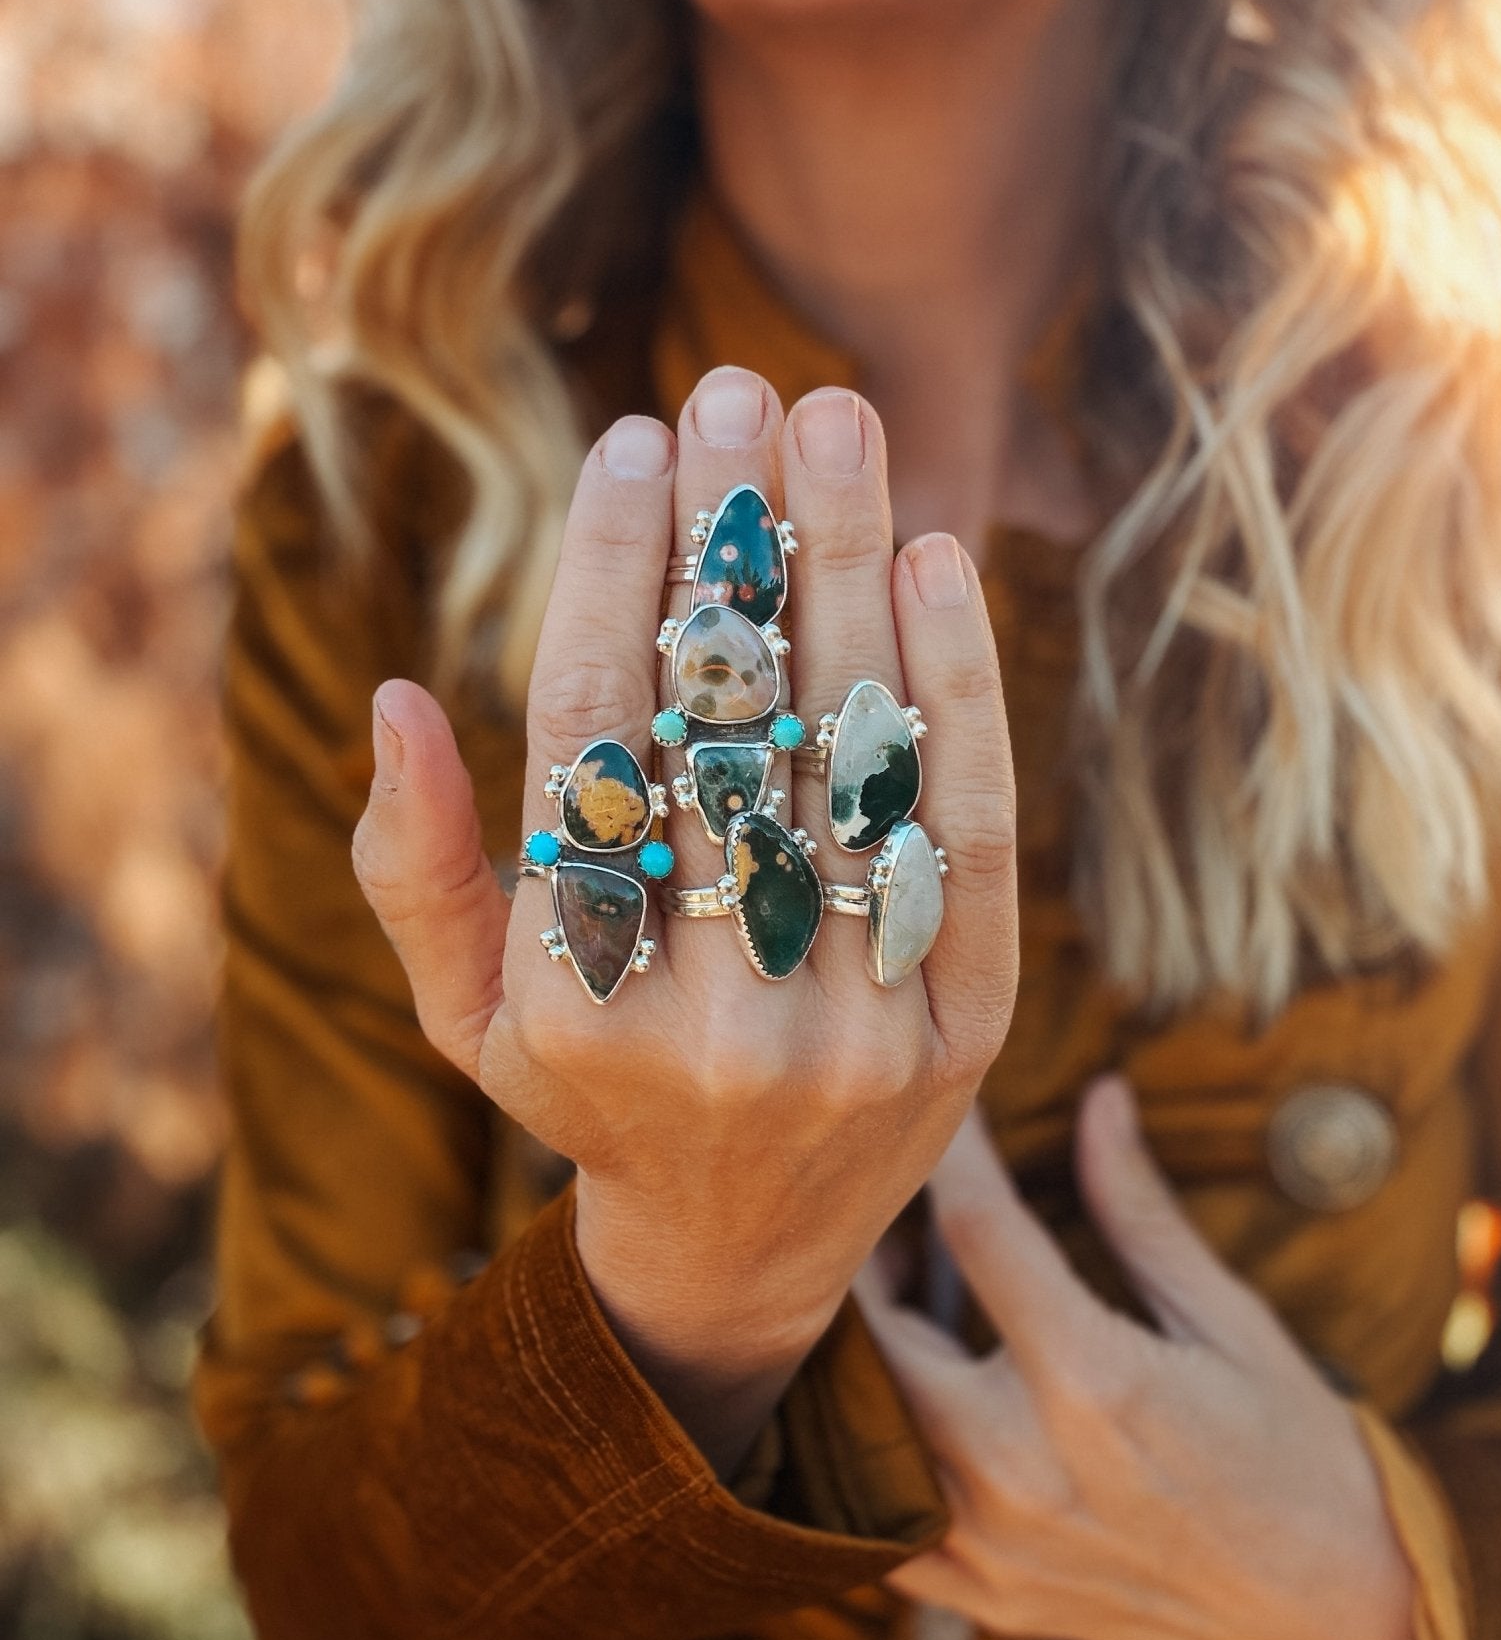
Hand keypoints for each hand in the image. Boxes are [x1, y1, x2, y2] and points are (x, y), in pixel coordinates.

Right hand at [350, 367, 1017, 1468]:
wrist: (750, 1248)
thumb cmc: (593, 1094)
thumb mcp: (469, 1011)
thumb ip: (415, 868)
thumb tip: (393, 697)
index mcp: (576, 1010)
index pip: (591, 747)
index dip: (608, 578)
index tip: (627, 445)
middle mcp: (720, 1022)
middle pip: (731, 733)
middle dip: (735, 544)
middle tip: (740, 390)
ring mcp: (859, 1031)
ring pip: (855, 763)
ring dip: (851, 574)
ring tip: (840, 423)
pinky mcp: (968, 1029)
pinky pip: (966, 836)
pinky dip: (960, 691)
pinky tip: (943, 559)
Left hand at [860, 1080, 1417, 1639]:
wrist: (1339, 1617)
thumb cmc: (1297, 1450)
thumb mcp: (1227, 1317)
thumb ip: (1137, 1208)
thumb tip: (1098, 1093)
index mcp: (1091, 1378)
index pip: (976, 1227)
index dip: (952, 1150)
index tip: (940, 1103)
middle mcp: (1020, 1463)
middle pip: (881, 1328)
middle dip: (873, 1253)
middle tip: (888, 1212)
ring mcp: (992, 1542)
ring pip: (860, 1423)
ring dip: (857, 1350)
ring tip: (888, 1296)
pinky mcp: (983, 1596)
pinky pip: (875, 1525)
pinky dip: (865, 1458)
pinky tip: (890, 1406)